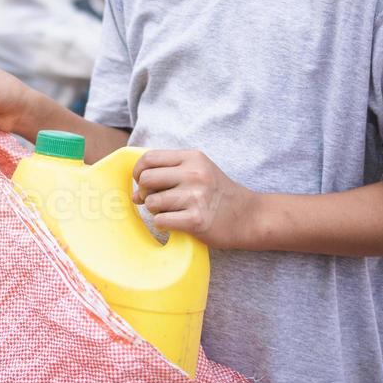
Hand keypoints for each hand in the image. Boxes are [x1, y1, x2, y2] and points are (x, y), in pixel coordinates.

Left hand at [132, 149, 262, 250]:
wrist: (249, 217)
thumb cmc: (218, 194)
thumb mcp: (197, 173)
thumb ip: (166, 176)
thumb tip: (133, 194)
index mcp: (193, 158)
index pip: (149, 158)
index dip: (138, 171)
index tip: (142, 182)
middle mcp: (195, 174)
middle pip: (146, 179)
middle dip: (144, 192)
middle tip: (155, 200)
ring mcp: (196, 197)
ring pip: (152, 202)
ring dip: (155, 210)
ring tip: (171, 212)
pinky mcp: (196, 220)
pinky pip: (161, 221)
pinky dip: (163, 224)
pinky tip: (176, 223)